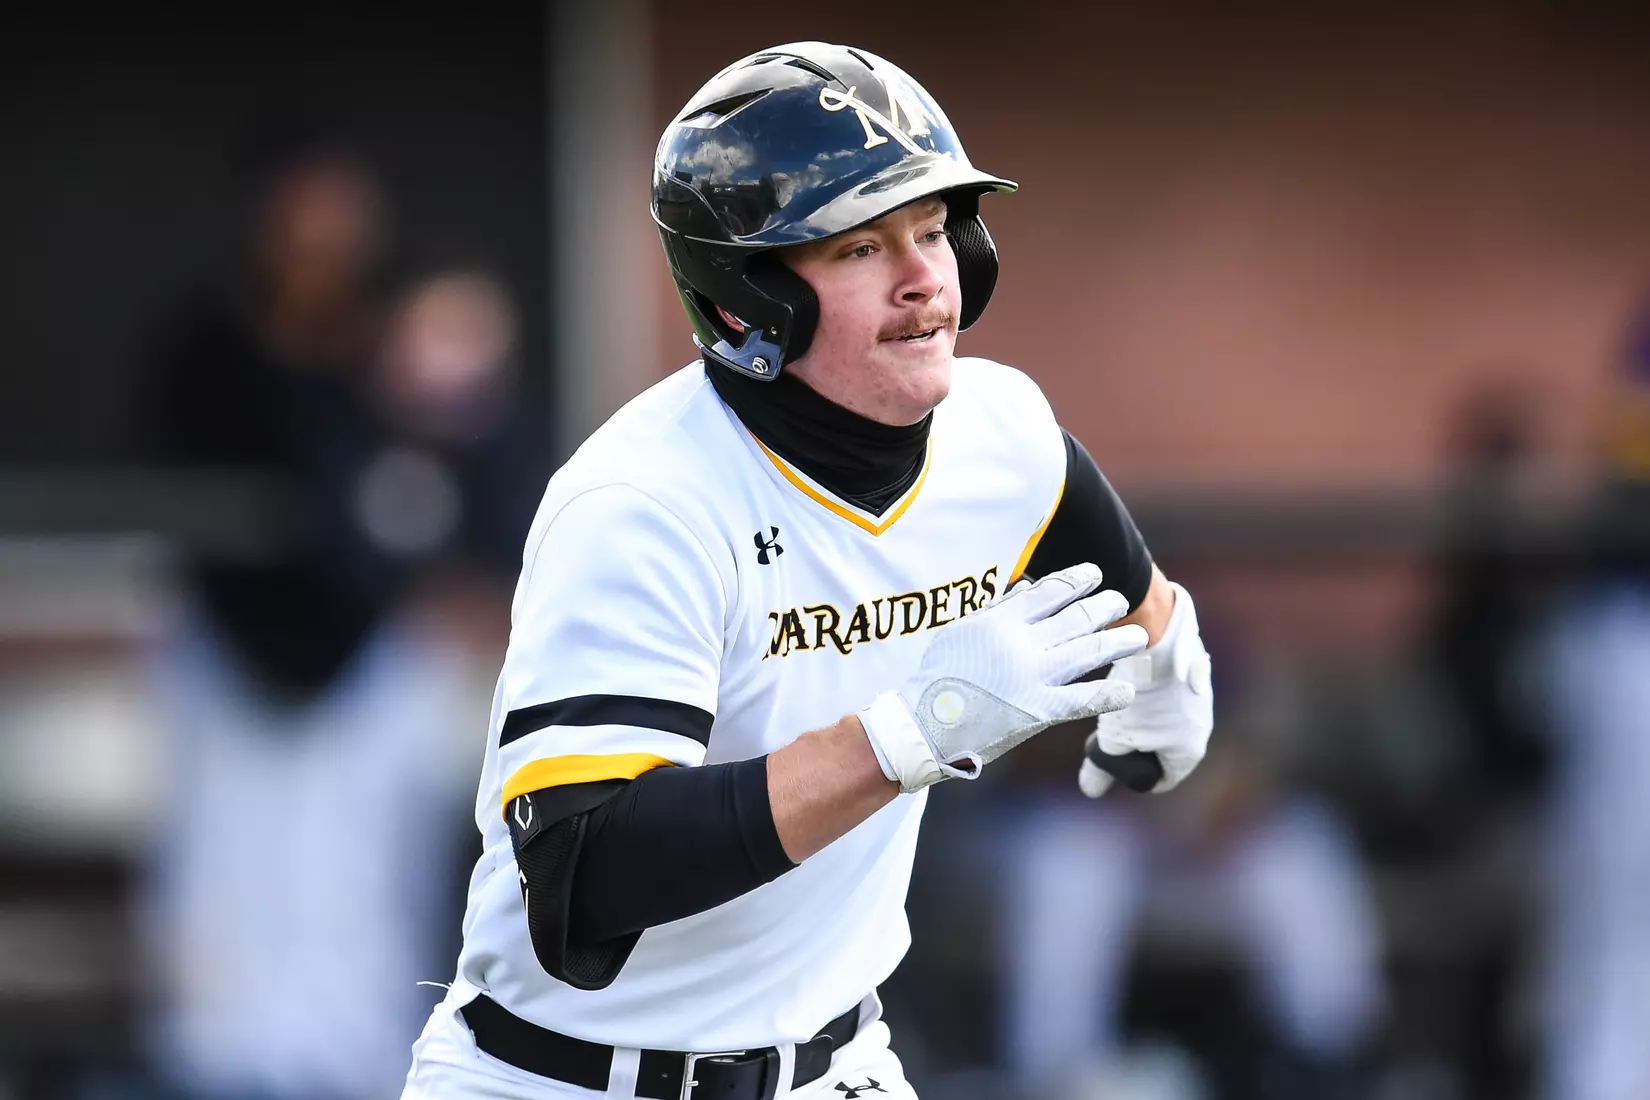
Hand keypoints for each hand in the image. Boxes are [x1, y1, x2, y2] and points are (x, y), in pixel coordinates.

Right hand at [859, 562, 1148, 791]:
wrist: (925, 725)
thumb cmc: (938, 677)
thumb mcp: (961, 632)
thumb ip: (998, 609)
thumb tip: (1029, 587)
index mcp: (1000, 621)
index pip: (1048, 592)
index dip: (1076, 581)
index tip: (1095, 574)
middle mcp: (1020, 644)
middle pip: (1074, 618)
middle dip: (1103, 607)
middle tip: (1120, 601)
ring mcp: (1031, 677)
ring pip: (1087, 652)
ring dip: (1116, 642)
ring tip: (1137, 637)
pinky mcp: (1038, 711)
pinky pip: (1083, 700)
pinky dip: (1108, 694)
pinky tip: (1127, 690)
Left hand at [1078, 581, 1212, 797]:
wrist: (1156, 635)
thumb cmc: (1136, 694)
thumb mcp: (1113, 740)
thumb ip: (1102, 768)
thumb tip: (1090, 790)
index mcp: (1190, 751)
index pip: (1162, 780)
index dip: (1133, 776)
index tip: (1113, 760)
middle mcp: (1203, 726)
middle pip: (1166, 750)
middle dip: (1138, 746)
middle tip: (1112, 732)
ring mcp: (1200, 696)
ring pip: (1167, 719)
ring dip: (1143, 716)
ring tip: (1119, 703)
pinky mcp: (1192, 671)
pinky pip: (1168, 693)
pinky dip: (1150, 692)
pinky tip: (1130, 680)